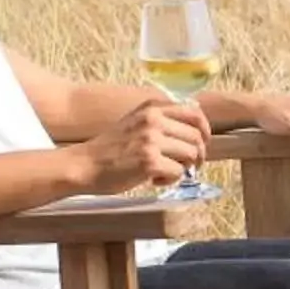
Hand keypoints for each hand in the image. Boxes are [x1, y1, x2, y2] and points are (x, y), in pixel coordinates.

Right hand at [75, 91, 210, 191]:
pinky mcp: (149, 162)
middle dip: (198, 155)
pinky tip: (154, 180)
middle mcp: (154, 120)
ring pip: (190, 155)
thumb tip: (196, 125)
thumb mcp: (137, 121)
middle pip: (196, 137)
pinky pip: (178, 172)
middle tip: (189, 166)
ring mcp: (151, 140)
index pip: (195, 113)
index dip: (204, 131)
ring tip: (164, 172)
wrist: (85, 164)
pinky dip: (170, 180)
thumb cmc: (111, 148)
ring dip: (183, 168)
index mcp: (152, 107)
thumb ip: (162, 119)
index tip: (202, 144)